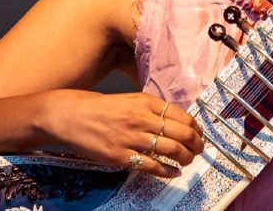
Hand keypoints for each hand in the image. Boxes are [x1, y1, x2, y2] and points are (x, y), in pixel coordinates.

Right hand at [42, 90, 203, 177]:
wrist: (73, 116)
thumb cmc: (103, 108)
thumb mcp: (131, 100)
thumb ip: (152, 109)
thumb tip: (176, 122)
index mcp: (146, 102)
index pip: (182, 116)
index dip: (196, 128)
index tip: (199, 134)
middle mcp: (142, 118)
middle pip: (181, 133)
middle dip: (196, 144)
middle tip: (199, 149)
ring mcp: (131, 137)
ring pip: (171, 149)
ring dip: (185, 157)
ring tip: (188, 161)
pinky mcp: (121, 155)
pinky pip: (151, 165)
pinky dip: (167, 171)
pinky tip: (173, 172)